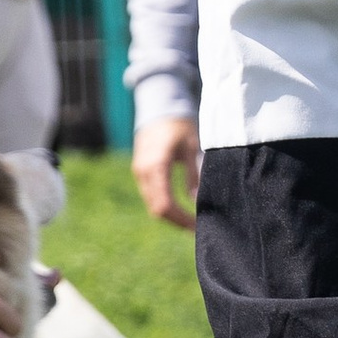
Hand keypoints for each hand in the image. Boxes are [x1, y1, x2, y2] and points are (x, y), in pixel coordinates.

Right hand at [133, 112, 198, 230]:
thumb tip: (197, 201)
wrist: (159, 107)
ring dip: (171, 216)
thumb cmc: (180, 125)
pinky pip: (151, 196)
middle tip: (198, 229)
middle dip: (177, 222)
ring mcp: (139, 173)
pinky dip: (165, 206)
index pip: (166, 204)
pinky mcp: (141, 172)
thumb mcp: (192, 146)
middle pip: (157, 210)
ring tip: (192, 222)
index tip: (198, 227)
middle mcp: (144, 172)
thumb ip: (193, 173)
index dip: (182, 220)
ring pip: (153, 205)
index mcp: (157, 165)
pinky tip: (181, 210)